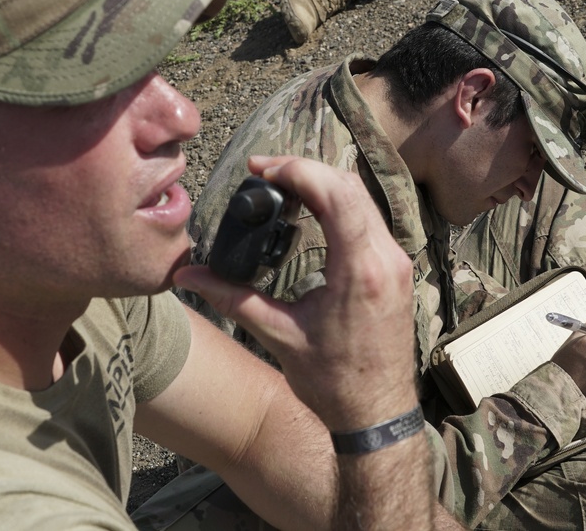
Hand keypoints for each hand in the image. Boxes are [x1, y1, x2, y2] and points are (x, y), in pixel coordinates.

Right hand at [174, 155, 416, 430]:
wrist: (378, 416)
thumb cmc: (333, 384)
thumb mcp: (278, 336)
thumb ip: (232, 297)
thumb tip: (187, 274)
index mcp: (361, 270)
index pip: (335, 194)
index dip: (297, 171)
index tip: (261, 169)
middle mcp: (388, 259)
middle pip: (350, 186)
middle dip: (305, 170)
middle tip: (264, 173)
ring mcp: (398, 263)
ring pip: (364, 198)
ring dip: (323, 184)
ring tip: (282, 188)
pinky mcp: (398, 269)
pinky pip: (371, 218)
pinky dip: (340, 204)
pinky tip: (311, 211)